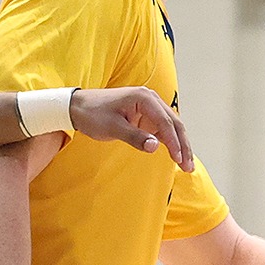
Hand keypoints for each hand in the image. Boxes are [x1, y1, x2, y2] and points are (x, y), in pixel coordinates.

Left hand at [69, 87, 193, 171]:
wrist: (77, 106)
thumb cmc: (92, 114)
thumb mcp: (111, 127)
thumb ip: (134, 137)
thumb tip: (155, 147)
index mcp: (145, 98)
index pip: (165, 122)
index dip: (173, 142)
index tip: (178, 159)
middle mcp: (152, 99)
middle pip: (175, 123)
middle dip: (183, 145)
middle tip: (188, 166)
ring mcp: (150, 107)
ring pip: (172, 126)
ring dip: (179, 144)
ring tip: (185, 164)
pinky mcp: (146, 115)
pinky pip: (162, 128)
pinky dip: (169, 141)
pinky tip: (174, 154)